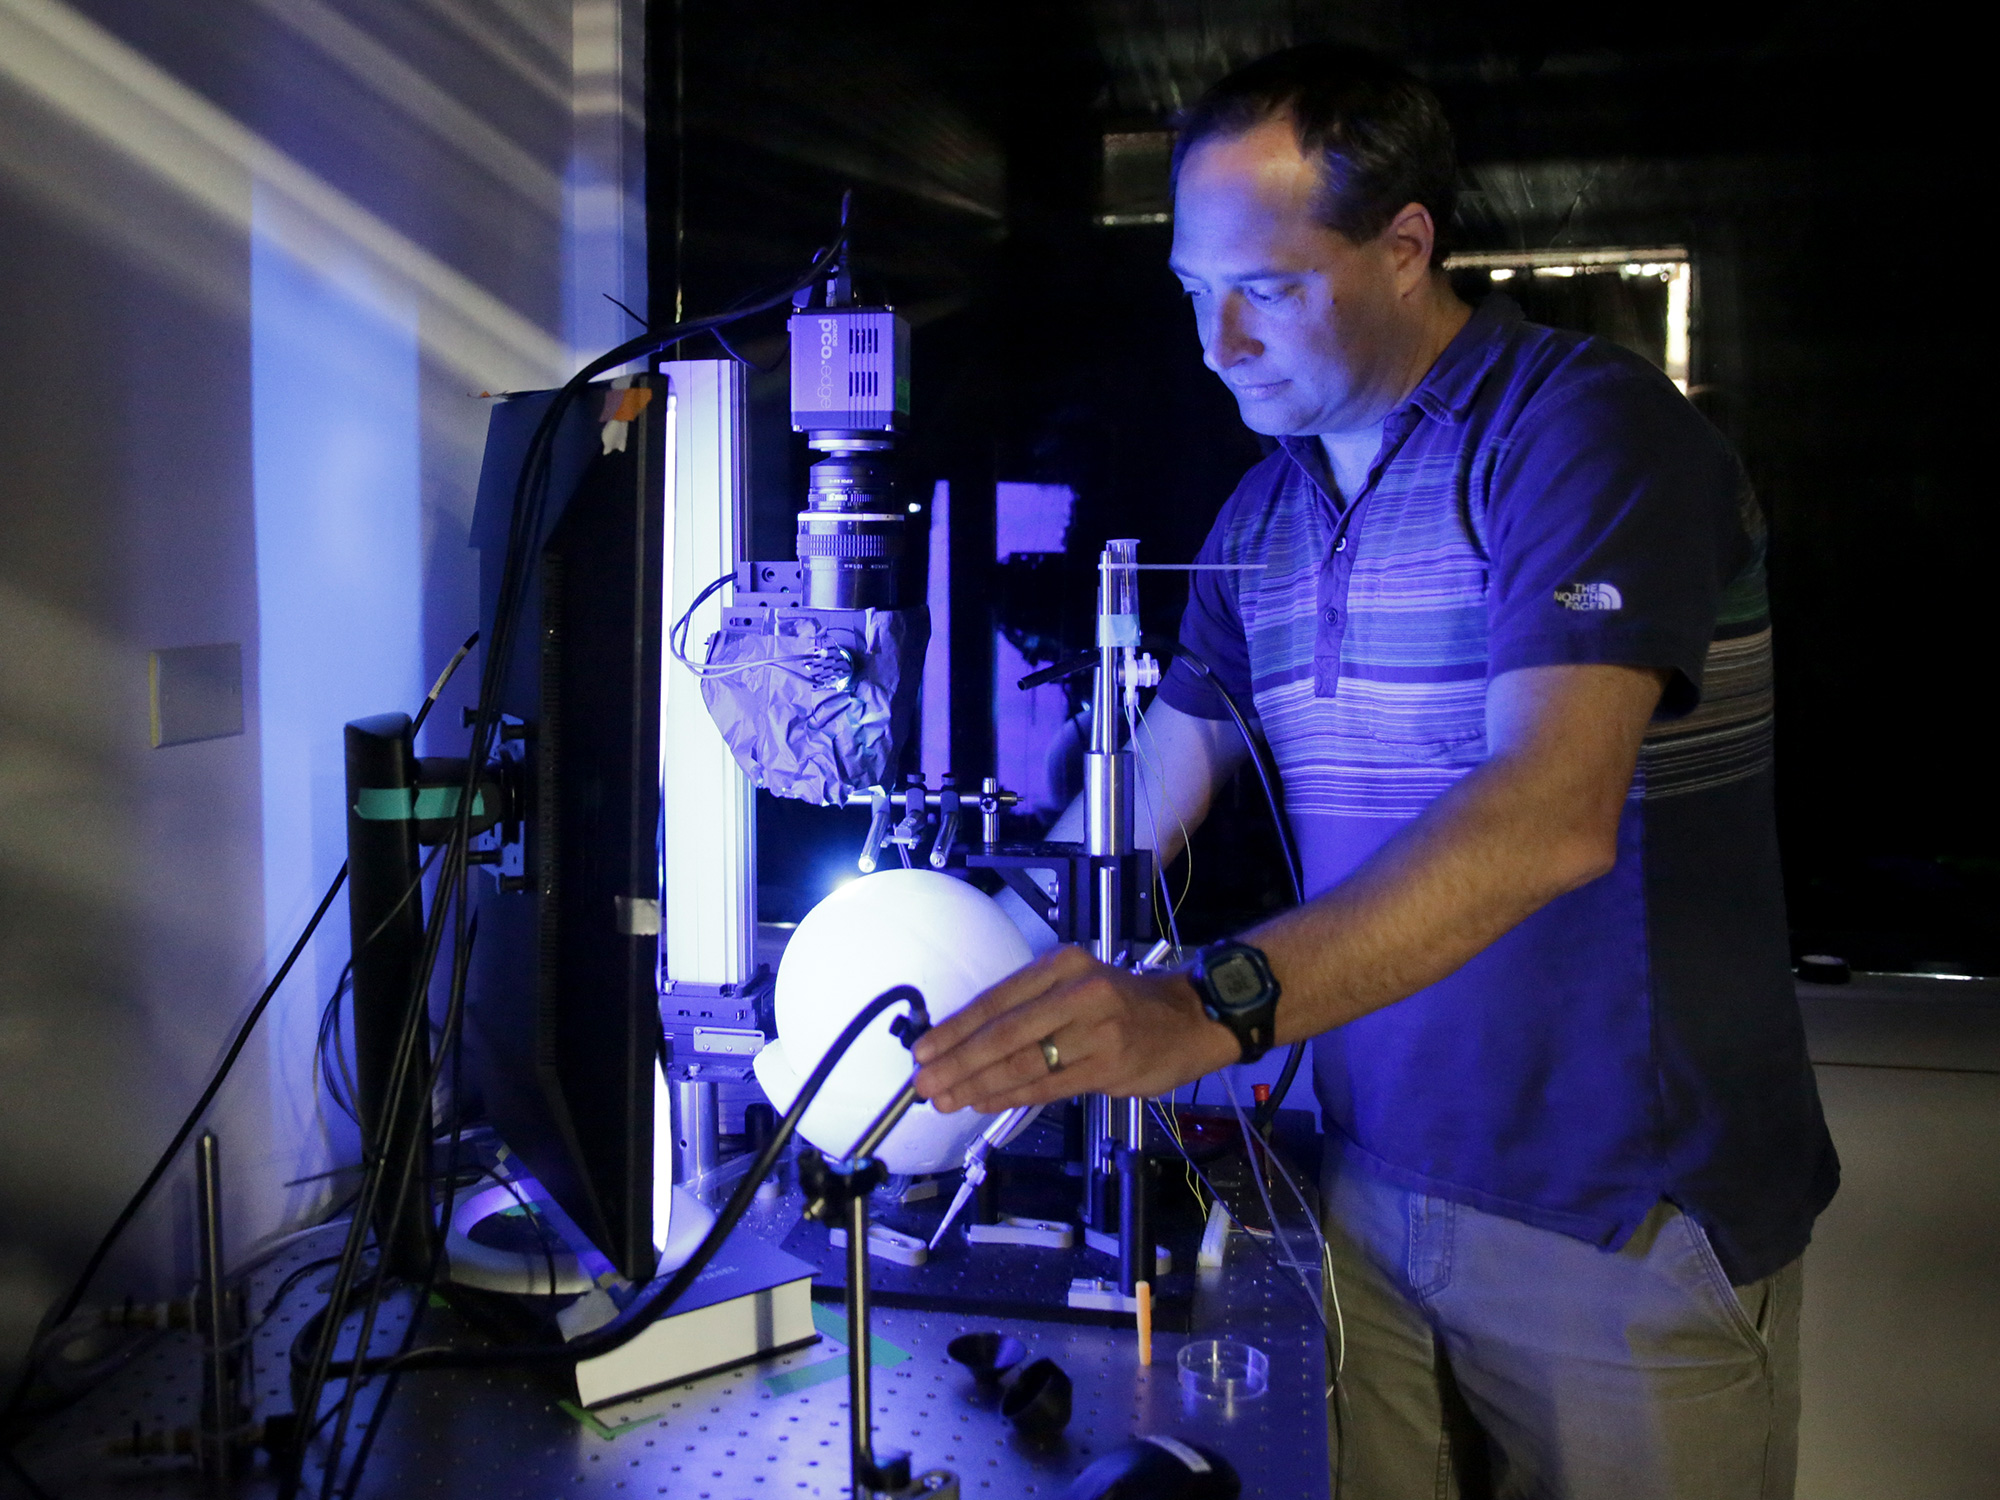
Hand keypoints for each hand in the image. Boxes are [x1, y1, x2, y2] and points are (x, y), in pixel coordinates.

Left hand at [912, 945, 1239, 1112]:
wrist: (1191, 1018)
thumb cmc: (1123, 1003)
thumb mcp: (1074, 984)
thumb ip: (1027, 1008)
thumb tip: (963, 1040)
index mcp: (1062, 965)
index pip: (996, 1000)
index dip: (955, 1029)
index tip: (922, 1050)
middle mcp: (1078, 992)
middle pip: (1004, 1033)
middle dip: (958, 1062)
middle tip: (924, 1083)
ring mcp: (1097, 1031)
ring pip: (1024, 1064)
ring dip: (978, 1085)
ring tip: (946, 1099)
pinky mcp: (1109, 1067)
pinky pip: (1049, 1087)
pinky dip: (1011, 1097)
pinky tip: (984, 1102)